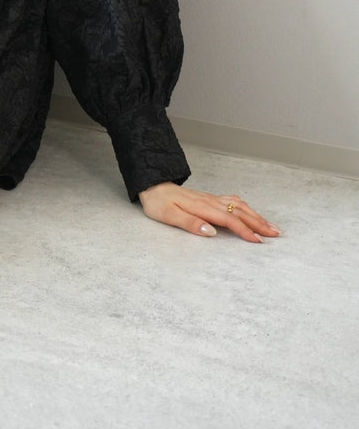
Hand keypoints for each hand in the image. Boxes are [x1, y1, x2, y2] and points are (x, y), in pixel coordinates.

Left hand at [138, 182, 281, 242]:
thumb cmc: (158, 203)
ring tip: (271, 226)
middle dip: (259, 223)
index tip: (258, 241)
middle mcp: (210, 201)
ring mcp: (211, 198)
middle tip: (276, 234)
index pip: (229, 219)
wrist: (151, 186)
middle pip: (240, 211)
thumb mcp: (169, 216)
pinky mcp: (209, 198)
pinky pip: (233, 201)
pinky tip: (251, 212)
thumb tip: (211, 232)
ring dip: (256, 215)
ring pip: (239, 205)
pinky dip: (247, 207)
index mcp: (202, 207)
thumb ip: (190, 223)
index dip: (245, 231)